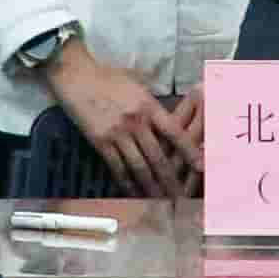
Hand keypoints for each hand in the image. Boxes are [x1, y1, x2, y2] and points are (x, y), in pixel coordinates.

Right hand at [46, 47, 197, 197]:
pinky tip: (134, 193)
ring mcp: (117, 133)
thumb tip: (169, 122)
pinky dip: (126, 183)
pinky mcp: (100, 141)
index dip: (190, 151)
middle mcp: (136, 121)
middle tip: (182, 197)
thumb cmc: (108, 77)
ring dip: (151, 187)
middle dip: (171, 180)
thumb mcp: (138, 86)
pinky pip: (116, 167)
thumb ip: (152, 106)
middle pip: (158, 157)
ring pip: (139, 167)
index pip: (175, 132)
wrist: (76, 75)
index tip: (202, 167)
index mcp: (149, 105)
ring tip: (161, 201)